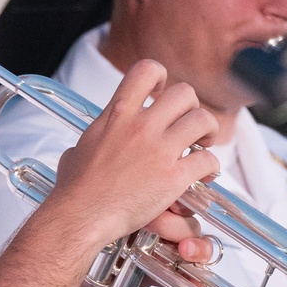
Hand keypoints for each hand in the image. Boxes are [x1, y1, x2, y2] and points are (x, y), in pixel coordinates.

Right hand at [52, 59, 218, 248]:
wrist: (80, 216)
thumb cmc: (76, 189)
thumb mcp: (77, 150)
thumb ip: (93, 139)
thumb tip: (88, 144)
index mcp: (117, 115)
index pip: (145, 71)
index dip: (160, 76)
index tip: (162, 91)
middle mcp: (140, 126)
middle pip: (184, 93)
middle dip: (192, 107)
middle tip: (188, 124)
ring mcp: (158, 150)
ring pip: (202, 120)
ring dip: (208, 131)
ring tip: (202, 145)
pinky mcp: (173, 177)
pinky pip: (207, 160)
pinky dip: (210, 167)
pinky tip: (203, 175)